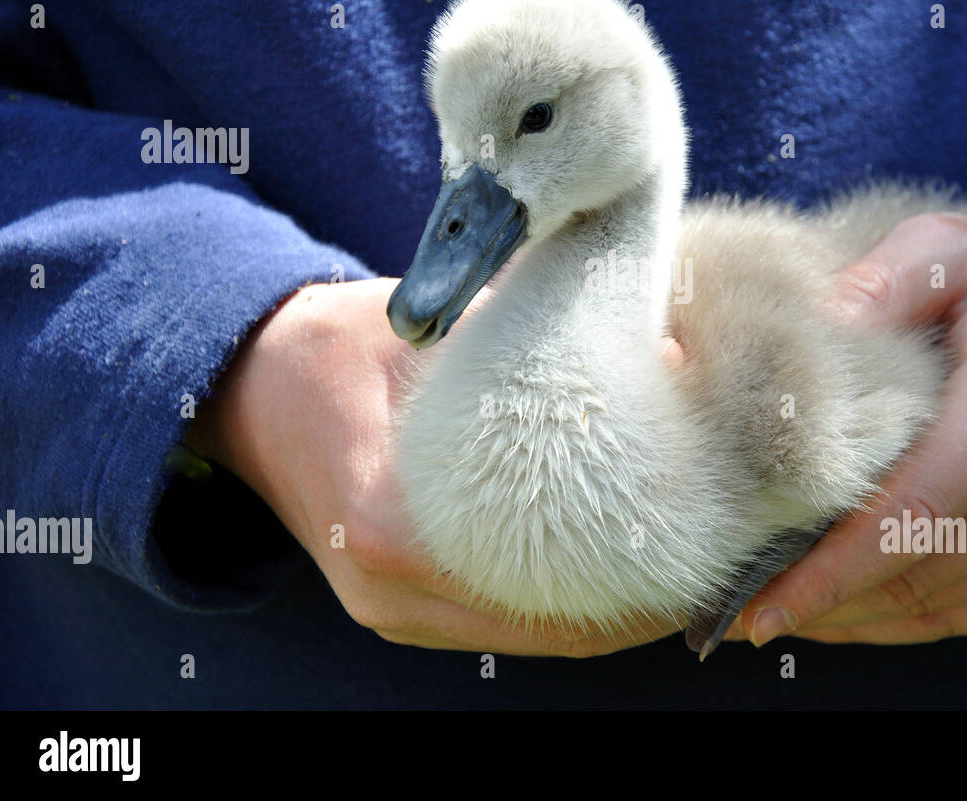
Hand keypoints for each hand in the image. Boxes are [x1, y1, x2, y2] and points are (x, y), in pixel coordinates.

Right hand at [187, 277, 675, 655]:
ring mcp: (389, 610)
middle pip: (549, 627)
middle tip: (715, 560)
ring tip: (680, 567)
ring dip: (608, 610)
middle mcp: (389, 589)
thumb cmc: (342, 344)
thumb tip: (669, 351)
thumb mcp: (440, 329)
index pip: (546, 579)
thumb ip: (546, 342)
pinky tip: (613, 569)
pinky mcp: (395, 607)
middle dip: (641, 600)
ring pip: (530, 638)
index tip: (706, 543)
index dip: (637, 570)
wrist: (251, 382)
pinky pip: (499, 626)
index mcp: (392, 523)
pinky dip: (562, 606)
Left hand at [722, 213, 966, 646]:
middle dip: (832, 604)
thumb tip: (814, 321)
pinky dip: (923, 621)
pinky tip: (866, 614)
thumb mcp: (961, 246)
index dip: (830, 571)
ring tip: (797, 615)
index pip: (910, 515)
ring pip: (954, 603)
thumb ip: (885, 279)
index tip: (759, 603)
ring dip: (869, 620)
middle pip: (925, 572)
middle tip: (755, 611)